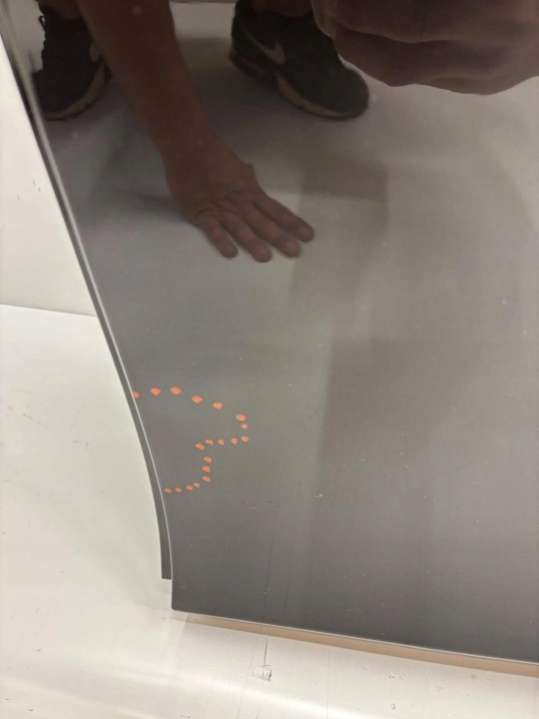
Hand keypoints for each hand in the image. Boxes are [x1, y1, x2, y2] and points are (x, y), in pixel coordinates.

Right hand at [164, 132, 313, 261]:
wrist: (188, 147)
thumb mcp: (238, 166)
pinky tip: (231, 254)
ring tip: (265, 257)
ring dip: (253, 242)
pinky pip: (213, 229)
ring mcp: (221, 209)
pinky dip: (222, 240)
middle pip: (263, 222)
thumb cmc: (213, 155)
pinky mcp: (202, 213)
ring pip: (241, 228)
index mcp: (251, 191)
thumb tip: (252, 177)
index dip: (293, 223)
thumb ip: (247, 177)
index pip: (276, 209)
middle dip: (280, 237)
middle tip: (294, 252)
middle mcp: (240, 202)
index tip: (308, 236)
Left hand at [332, 0, 538, 93]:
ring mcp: (483, 77)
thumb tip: (383, 2)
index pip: (412, 22)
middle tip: (329, 18)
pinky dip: (391, 59)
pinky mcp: (479, 88)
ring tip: (344, 29)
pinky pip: (423, 77)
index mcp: (496, 12)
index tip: (337, 2)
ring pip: (406, 76)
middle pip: (399, 64)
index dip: (366, 15)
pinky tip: (377, 39)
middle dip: (354, 44)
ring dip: (366, 56)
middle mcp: (487, 53)